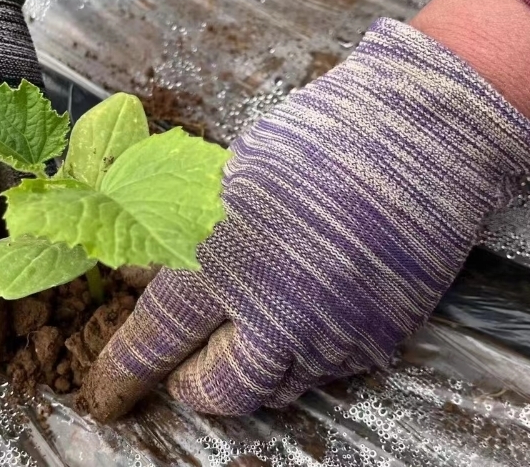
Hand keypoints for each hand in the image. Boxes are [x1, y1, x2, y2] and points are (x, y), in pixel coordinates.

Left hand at [80, 18, 529, 419]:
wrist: (423, 136)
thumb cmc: (320, 139)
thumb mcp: (229, 174)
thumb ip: (180, 232)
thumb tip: (139, 271)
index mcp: (223, 260)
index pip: (154, 337)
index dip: (124, 370)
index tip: (107, 391)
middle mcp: (273, 312)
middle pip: (211, 391)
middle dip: (185, 387)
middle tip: (178, 372)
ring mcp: (330, 334)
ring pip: (268, 392)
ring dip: (240, 377)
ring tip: (236, 345)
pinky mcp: (375, 340)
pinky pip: (321, 375)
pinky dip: (294, 360)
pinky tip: (294, 324)